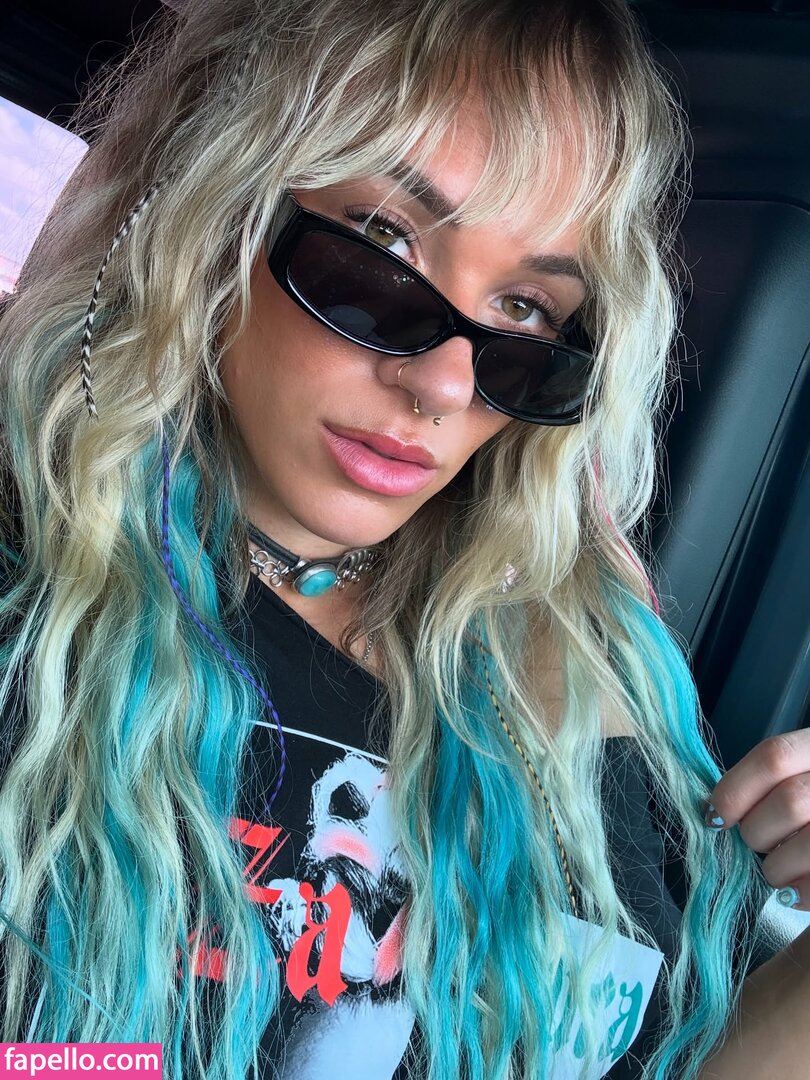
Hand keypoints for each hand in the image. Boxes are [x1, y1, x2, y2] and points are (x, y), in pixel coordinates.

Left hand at [704, 731, 809, 910]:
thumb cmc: (809, 797)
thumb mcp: (802, 773)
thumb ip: (771, 783)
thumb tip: (716, 812)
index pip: (774, 757)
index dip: (736, 788)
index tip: (714, 816)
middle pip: (790, 802)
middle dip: (757, 832)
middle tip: (757, 843)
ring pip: (806, 845)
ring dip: (776, 868)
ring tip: (777, 870)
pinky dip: (800, 893)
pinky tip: (794, 892)